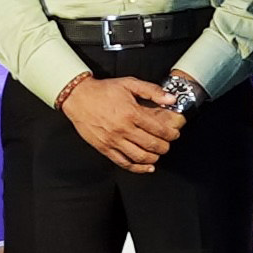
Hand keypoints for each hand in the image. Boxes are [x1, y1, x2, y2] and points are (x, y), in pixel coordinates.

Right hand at [60, 74, 182, 173]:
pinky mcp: (105, 148)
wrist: (78, 97)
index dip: (171, 134)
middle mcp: (123, 129)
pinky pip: (124, 163)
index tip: (173, 134)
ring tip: (157, 153)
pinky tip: (147, 167)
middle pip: (152, 145)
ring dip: (154, 157)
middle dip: (165, 146)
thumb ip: (152, 91)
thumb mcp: (129, 84)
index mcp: (131, 113)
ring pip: (140, 156)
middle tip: (167, 143)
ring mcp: (113, 141)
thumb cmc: (103, 90)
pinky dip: (138, 168)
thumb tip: (171, 99)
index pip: (159, 129)